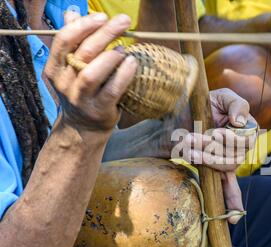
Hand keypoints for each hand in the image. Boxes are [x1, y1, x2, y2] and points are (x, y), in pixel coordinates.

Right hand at [45, 12, 137, 134]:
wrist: (84, 127)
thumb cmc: (83, 90)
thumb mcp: (73, 67)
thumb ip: (74, 41)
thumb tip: (73, 12)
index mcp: (55, 68)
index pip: (63, 41)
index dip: (82, 26)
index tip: (101, 16)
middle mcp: (64, 83)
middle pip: (82, 53)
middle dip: (104, 34)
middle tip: (123, 21)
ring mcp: (80, 98)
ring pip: (92, 73)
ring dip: (110, 57)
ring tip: (124, 48)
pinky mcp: (99, 110)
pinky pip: (112, 90)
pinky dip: (123, 75)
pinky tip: (132, 63)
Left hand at [177, 89, 256, 222]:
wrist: (172, 122)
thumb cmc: (196, 105)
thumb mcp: (216, 97)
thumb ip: (235, 103)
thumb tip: (240, 122)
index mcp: (244, 126)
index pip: (249, 136)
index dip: (230, 137)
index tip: (211, 132)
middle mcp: (240, 145)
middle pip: (236, 153)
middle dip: (212, 147)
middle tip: (191, 138)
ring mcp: (229, 161)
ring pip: (227, 166)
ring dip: (207, 159)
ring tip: (188, 150)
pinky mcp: (217, 172)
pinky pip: (230, 190)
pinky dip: (234, 204)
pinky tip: (235, 218)